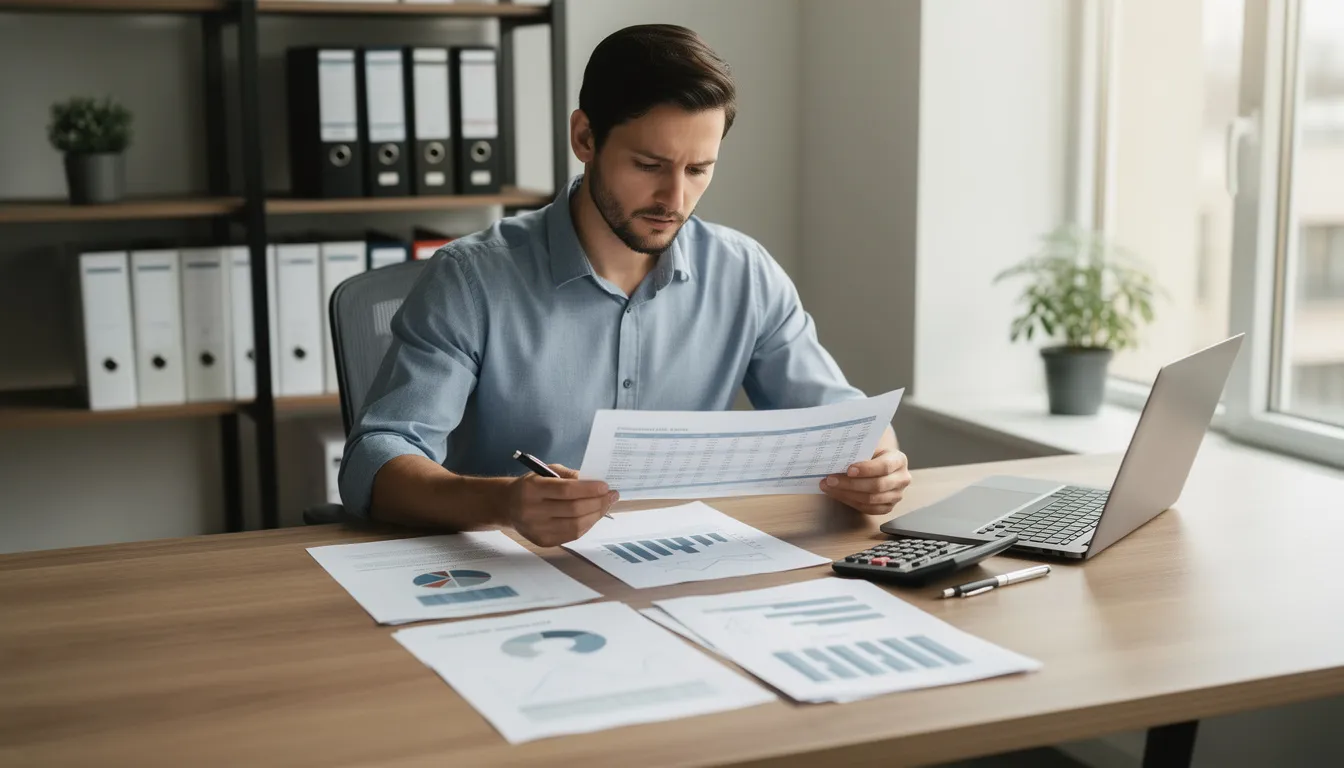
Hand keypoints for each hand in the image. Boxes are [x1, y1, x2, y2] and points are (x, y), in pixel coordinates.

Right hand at [502, 464, 617, 546]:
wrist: (507, 505)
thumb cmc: (531, 485)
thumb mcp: (546, 472)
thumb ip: (569, 476)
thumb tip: (595, 483)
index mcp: (532, 489)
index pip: (566, 490)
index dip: (589, 489)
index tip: (605, 486)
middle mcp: (532, 511)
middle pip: (573, 510)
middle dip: (598, 503)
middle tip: (611, 496)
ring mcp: (536, 529)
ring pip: (575, 526)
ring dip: (596, 515)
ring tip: (606, 505)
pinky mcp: (542, 542)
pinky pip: (572, 535)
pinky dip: (586, 525)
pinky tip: (593, 516)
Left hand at [820, 447, 910, 515]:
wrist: (879, 466)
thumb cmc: (872, 454)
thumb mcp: (869, 448)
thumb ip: (859, 451)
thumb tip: (836, 456)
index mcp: (899, 460)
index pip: (884, 466)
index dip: (866, 469)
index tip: (848, 470)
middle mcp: (902, 479)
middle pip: (877, 486)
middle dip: (850, 484)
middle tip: (830, 479)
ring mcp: (896, 495)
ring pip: (871, 500)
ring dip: (846, 494)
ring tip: (828, 487)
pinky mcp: (888, 507)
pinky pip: (868, 509)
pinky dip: (850, 501)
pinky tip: (837, 494)